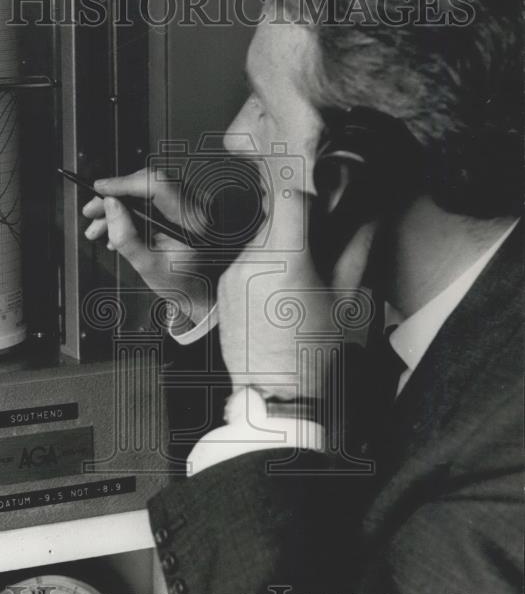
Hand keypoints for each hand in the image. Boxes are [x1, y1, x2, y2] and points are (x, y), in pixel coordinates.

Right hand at [82, 168, 211, 327]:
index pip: (157, 185)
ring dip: (119, 207)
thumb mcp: (146, 265)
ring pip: (146, 192)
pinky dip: (131, 212)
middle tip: (92, 212)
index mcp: (192, 221)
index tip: (101, 190)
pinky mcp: (182, 208)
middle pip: (149, 184)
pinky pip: (152, 200)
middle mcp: (196, 207)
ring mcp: (190, 205)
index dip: (125, 183)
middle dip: (116, 197)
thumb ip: (126, 235)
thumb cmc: (180, 283)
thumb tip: (110, 204)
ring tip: (98, 228)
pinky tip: (116, 230)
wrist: (199, 292)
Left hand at [217, 180, 375, 402]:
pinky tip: (278, 297)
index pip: (289, 199)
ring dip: (278, 250)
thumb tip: (370, 217)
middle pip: (273, 219)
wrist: (276, 393)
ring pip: (258, 241)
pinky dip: (261, 269)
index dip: (309, 202)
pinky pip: (244, 263)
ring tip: (297, 284)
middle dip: (296, 230)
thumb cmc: (313, 353)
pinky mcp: (223, 290)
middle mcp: (250, 264)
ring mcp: (231, 277)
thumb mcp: (346, 299)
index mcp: (283, 261)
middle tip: (316, 256)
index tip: (321, 217)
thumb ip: (357, 248)